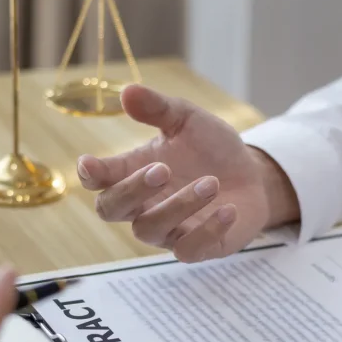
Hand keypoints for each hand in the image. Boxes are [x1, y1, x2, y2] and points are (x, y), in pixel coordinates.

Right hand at [77, 84, 299, 262]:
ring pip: (149, 229)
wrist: (252, 174)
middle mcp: (142, 205)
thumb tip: (128, 91)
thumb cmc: (210, 147)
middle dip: (131, 190)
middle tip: (163, 169)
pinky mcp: (195, 247)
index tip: (89, 164)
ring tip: (211, 183)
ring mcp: (167, 230)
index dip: (89, 174)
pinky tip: (228, 210)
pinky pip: (188, 250)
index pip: (97, 179)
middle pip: (110, 209)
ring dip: (179, 206)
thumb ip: (158, 108)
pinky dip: (208, 230)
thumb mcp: (187, 119)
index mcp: (132, 172)